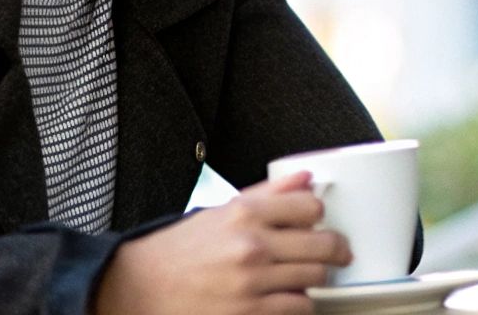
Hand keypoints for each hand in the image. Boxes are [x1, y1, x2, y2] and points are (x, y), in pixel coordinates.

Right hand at [94, 171, 350, 314]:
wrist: (139, 290)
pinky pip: (299, 308)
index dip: (320, 215)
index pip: (310, 206)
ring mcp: (252, 284)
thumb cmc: (179, 251)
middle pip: (323, 244)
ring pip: (315, 279)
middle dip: (336, 249)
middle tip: (338, 253)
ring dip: (316, 279)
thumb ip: (267, 193)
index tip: (320, 222)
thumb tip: (306, 177)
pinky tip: (289, 298)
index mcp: (244, 214)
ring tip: (307, 276)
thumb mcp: (220, 212)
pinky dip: (300, 304)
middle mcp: (251, 246)